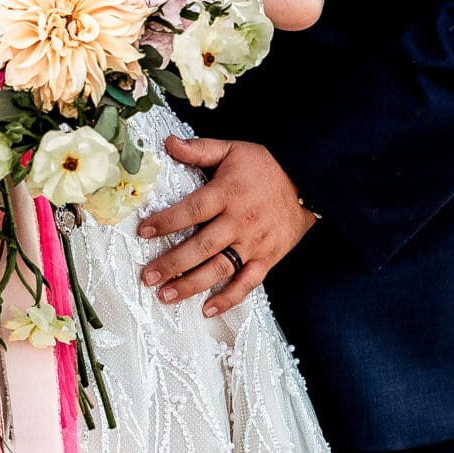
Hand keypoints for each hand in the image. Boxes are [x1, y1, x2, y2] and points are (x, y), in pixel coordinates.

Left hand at [135, 136, 318, 315]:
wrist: (309, 181)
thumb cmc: (265, 167)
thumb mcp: (233, 150)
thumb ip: (200, 149)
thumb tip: (169, 143)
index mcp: (227, 194)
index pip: (192, 210)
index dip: (167, 221)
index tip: (144, 231)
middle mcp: (239, 221)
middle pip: (201, 246)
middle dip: (172, 263)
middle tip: (148, 276)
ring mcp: (254, 243)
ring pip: (219, 268)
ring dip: (191, 285)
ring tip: (166, 296)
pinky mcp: (267, 258)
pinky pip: (247, 282)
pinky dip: (229, 298)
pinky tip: (208, 309)